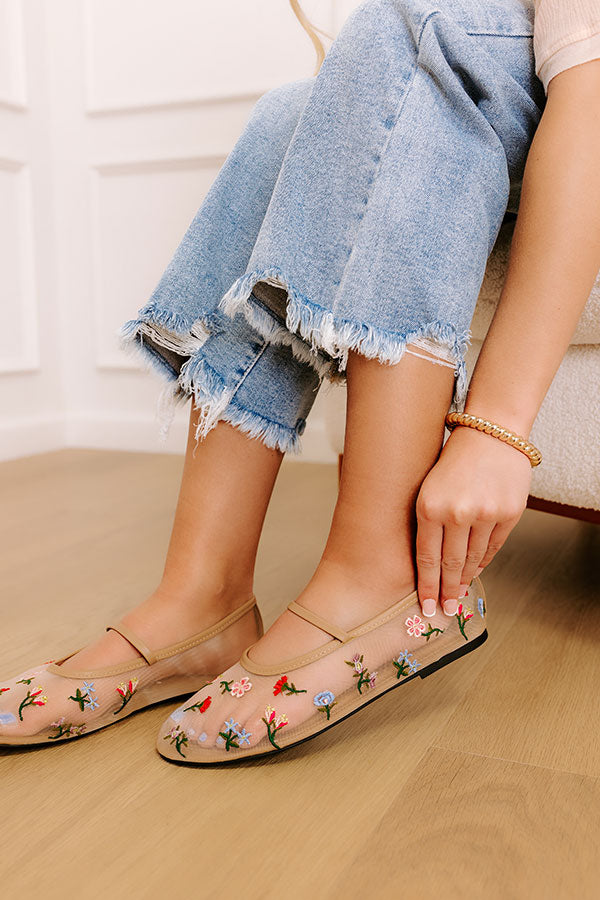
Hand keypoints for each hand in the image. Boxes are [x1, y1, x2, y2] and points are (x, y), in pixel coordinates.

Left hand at [415, 425, 531, 616]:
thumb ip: (429, 523)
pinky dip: (483, 561)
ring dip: (465, 579)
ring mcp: (485, 514)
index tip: (426, 606)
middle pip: (450, 564)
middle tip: (444, 610)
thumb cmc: (453, 462)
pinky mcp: (508, 513)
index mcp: (429, 507)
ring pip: (473, 558)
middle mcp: (457, 513)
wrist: (490, 435)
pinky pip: (494, 547)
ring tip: (458, 594)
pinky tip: (475, 571)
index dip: (427, 586)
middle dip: (446, 591)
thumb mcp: (429, 488)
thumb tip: (432, 566)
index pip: (427, 558)